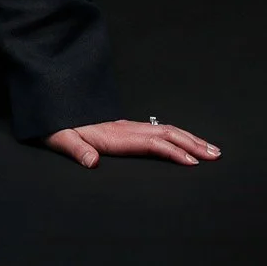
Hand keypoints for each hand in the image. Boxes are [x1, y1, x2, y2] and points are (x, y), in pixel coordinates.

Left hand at [44, 119, 220, 168]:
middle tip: (215, 154)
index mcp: (114, 134)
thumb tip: (91, 162)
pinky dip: (177, 135)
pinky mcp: (125, 128)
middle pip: (166, 132)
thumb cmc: (56, 124)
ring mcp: (127, 126)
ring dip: (189, 138)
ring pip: (165, 130)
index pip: (151, 142)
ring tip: (211, 149)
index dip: (172, 151)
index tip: (192, 161)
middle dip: (192, 143)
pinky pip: (158, 130)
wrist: (51, 104)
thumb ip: (75, 149)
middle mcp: (125, 127)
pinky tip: (185, 142)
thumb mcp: (60, 138)